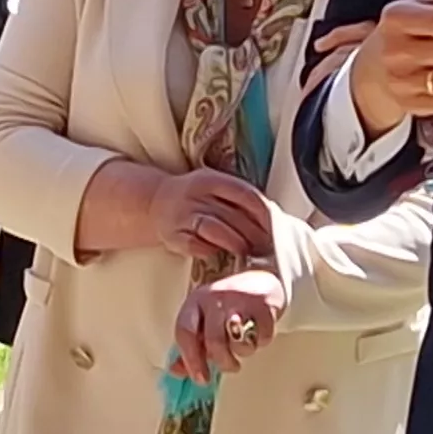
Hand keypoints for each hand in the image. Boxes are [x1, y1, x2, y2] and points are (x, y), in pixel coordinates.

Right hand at [146, 169, 276, 262]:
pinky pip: (195, 246)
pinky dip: (210, 250)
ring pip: (215, 229)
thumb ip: (240, 199)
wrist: (155, 203)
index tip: (278, 226)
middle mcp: (196, 195)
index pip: (244, 193)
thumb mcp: (216, 187)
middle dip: (254, 233)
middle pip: (232, 215)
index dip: (263, 212)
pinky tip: (220, 254)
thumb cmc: (197, 197)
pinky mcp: (173, 236)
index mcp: (211, 179)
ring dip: (235, 243)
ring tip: (248, 252)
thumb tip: (273, 220)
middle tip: (269, 246)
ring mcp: (183, 216)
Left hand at [172, 266, 288, 380]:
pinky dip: (261, 342)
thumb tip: (177, 371)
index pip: (185, 332)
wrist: (259, 279)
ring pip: (240, 342)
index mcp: (196, 301)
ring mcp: (241, 300)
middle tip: (229, 366)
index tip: (200, 378)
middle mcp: (216, 298)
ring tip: (244, 343)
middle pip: (214, 340)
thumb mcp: (203, 320)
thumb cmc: (227, 306)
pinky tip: (257, 332)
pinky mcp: (265, 305)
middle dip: (223, 361)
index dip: (191, 359)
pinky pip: (263, 338)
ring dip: (244, 351)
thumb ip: (191, 346)